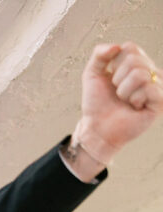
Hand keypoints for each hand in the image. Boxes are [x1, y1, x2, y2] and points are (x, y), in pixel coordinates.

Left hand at [76, 42, 160, 162]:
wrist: (97, 128)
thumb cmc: (96, 103)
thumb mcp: (92, 74)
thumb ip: (99, 54)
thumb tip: (116, 46)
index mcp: (137, 64)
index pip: (130, 47)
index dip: (114, 63)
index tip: (111, 78)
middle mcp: (150, 72)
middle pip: (134, 60)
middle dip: (118, 78)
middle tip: (117, 93)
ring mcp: (157, 86)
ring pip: (140, 74)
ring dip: (124, 90)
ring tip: (124, 100)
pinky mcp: (160, 101)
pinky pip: (149, 88)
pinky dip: (135, 98)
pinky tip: (134, 107)